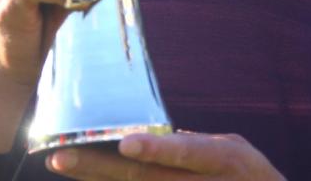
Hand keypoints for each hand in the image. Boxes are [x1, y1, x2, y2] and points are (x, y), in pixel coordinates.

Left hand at [47, 132, 285, 179]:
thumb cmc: (247, 175)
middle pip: (143, 179)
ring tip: (65, 164)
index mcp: (222, 159)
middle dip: (101, 166)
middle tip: (63, 155)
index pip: (187, 154)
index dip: (157, 149)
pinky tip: (89, 177)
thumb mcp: (233, 149)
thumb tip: (151, 134)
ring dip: (96, 180)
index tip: (126, 142)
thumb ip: (194, 144)